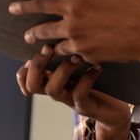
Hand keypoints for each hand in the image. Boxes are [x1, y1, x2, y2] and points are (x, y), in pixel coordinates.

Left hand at [9, 0, 139, 65]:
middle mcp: (73, 27)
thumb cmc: (134, 6)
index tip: (12, 7)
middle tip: (26, 34)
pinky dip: (67, 55)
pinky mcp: (89, 58)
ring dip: (47, 47)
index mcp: (75, 5)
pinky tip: (69, 54)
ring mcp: (80, 45)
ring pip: (55, 47)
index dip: (24, 6)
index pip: (41, 4)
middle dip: (32, 32)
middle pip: (42, 31)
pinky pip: (71, 56)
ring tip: (45, 47)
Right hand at [15, 46, 131, 134]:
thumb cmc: (98, 84)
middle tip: (50, 47)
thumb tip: (62, 29)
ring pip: (52, 89)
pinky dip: (86, 79)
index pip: (26, 80)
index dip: (24, 69)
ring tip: (77, 57)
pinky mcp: (85, 107)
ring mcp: (69, 100)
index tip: (37, 50)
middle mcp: (57, 91)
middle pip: (32, 84)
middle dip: (37, 65)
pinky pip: (79, 94)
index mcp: (52, 81)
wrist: (114, 110)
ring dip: (62, 70)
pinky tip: (97, 68)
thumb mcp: (80, 66)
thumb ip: (68, 53)